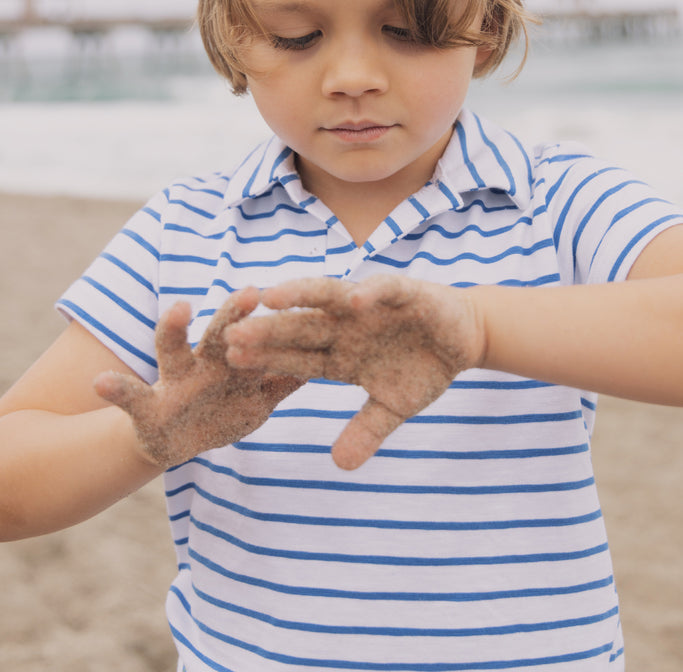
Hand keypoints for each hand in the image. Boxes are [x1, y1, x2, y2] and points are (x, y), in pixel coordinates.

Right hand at [94, 289, 302, 468]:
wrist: (173, 440)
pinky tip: (101, 383)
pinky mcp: (145, 405)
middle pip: (220, 333)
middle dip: (234, 315)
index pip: (253, 336)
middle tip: (251, 293)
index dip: (276, 325)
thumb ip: (281, 383)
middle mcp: (203, 362)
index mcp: (233, 362)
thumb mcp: (255, 402)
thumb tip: (322, 364)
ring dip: (173, 327)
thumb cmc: (220, 411)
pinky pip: (128, 396)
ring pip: (172, 349)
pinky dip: (116, 389)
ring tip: (179, 306)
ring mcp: (173, 381)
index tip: (302, 302)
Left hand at [226, 275, 483, 469]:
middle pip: (300, 327)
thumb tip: (340, 465)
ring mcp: (369, 306)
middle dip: (268, 330)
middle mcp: (345, 326)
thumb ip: (366, 431)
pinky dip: (369, 293)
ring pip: (327, 297)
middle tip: (232, 333)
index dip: (265, 359)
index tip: (230, 362)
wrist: (463, 337)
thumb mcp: (393, 407)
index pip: (295, 357)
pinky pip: (381, 290)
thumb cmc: (422, 367)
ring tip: (271, 297)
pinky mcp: (401, 291)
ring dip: (300, 296)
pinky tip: (354, 301)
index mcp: (338, 353)